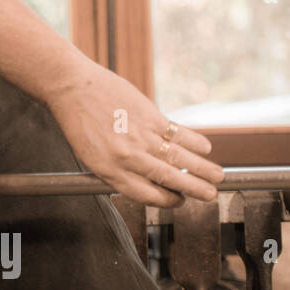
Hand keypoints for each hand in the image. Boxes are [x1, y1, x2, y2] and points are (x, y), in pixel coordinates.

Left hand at [44, 59, 223, 207]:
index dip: (167, 201)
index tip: (179, 201)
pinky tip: (205, 148)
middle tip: (210, 195)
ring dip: (203, 169)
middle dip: (194, 189)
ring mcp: (140, 136)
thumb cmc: (77, 121)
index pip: (146, 195)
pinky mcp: (149, 116)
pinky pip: (178, 133)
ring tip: (218, 177)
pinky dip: (195, 142)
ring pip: (180, 158)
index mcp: (109, 171)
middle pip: (169, 179)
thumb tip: (145, 180)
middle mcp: (127, 158)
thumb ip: (116, 168)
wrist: (71, 88)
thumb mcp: (89, 154)